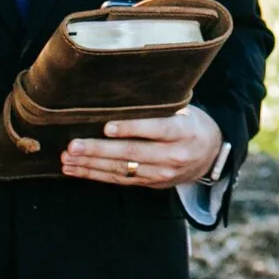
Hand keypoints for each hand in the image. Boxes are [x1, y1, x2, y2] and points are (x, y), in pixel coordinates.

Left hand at [63, 105, 221, 187]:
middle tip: (73, 146)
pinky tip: (77, 169)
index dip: (131, 129)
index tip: (107, 127)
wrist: (210, 156)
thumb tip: (122, 95)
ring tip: (68, 159)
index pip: (157, 129)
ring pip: (122, 170)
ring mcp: (161, 173)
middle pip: (131, 154)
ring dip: (91, 165)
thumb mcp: (185, 112)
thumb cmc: (191, 125)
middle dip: (99, 150)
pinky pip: (120, 180)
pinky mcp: (150, 183)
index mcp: (183, 133)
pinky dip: (96, 175)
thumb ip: (159, 108)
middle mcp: (172, 156)